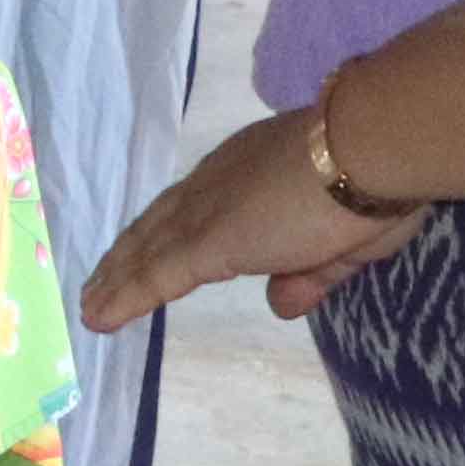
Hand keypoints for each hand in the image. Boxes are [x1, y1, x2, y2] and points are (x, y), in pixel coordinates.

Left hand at [80, 108, 424, 333]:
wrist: (374, 148)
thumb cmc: (374, 181)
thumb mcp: (343, 242)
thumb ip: (308, 275)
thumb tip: (280, 304)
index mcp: (246, 171)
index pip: (193, 205)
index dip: (166, 230)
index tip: (144, 248)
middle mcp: (216, 183)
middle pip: (159, 224)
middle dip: (129, 254)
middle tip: (100, 281)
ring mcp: (208, 211)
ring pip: (148, 248)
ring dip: (117, 278)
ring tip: (90, 304)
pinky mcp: (209, 240)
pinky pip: (157, 275)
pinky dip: (124, 297)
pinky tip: (99, 317)